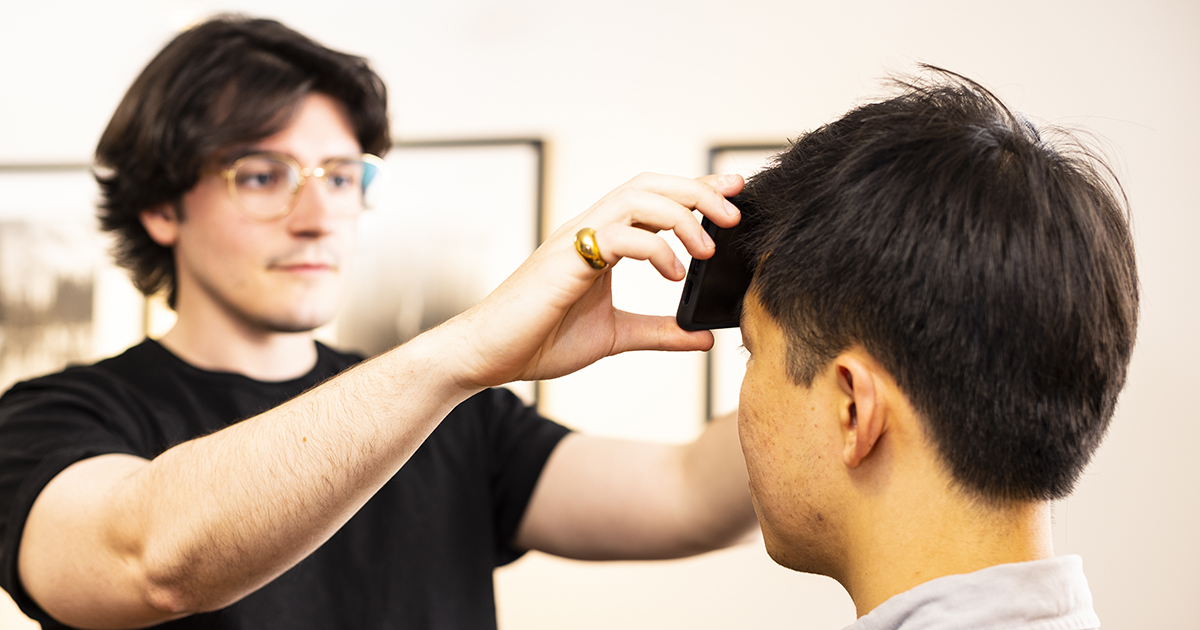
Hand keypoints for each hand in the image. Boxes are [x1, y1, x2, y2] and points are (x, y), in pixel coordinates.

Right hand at [445, 172, 743, 387]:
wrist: (489, 355)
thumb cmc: (539, 340)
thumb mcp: (615, 335)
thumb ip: (658, 331)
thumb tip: (702, 336)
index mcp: (599, 240)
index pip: (654, 199)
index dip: (694, 191)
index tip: (733, 194)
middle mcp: (588, 229)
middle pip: (650, 185)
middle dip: (697, 193)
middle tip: (734, 215)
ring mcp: (575, 240)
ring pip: (637, 198)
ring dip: (682, 216)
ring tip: (707, 248)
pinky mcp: (566, 259)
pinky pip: (619, 235)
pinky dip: (655, 248)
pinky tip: (673, 273)